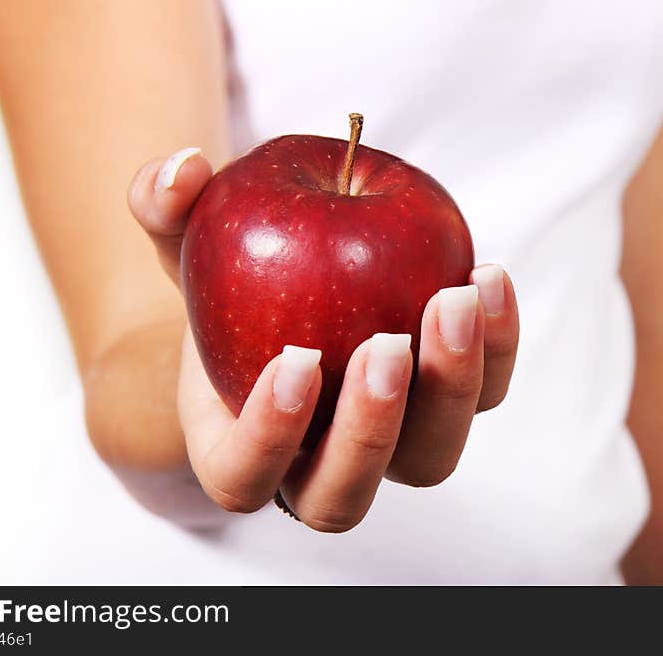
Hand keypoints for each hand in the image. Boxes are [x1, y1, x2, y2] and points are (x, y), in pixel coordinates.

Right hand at [127, 148, 519, 531]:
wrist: (287, 292)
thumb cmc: (227, 281)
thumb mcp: (188, 240)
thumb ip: (166, 208)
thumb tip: (177, 169)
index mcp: (238, 447)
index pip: (245, 476)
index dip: (269, 436)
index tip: (296, 360)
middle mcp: (314, 464)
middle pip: (345, 494)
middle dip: (372, 427)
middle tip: (388, 344)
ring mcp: (388, 444)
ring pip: (429, 458)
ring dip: (451, 388)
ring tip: (457, 297)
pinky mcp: (442, 403)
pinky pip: (482, 397)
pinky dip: (496, 347)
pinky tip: (488, 277)